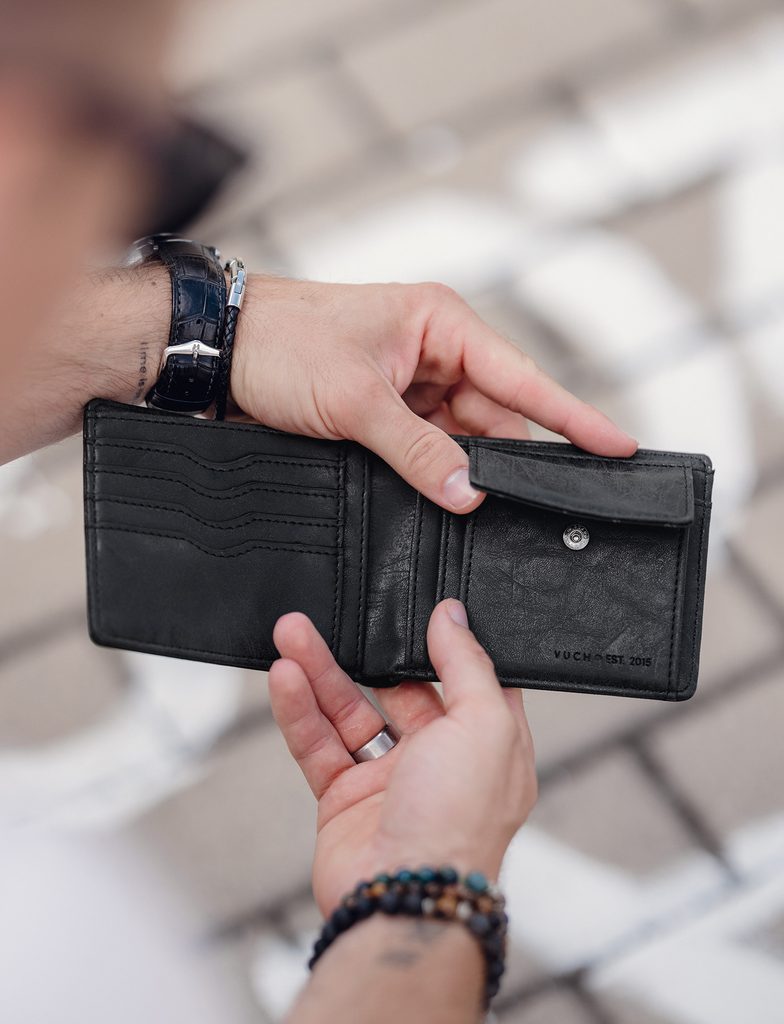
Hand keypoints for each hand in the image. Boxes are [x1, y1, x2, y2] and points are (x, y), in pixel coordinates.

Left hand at [231, 278, 635, 512]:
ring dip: (462, 472)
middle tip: (532, 508)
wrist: (216, 351)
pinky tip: (439, 501)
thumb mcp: (356, 400)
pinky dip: (433, 475)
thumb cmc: (283, 343)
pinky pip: (427, 449)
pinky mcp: (385, 414)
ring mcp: (410, 386)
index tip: (618, 444)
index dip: (573, 415)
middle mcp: (435, 352)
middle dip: (507, 462)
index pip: (523, 377)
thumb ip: (416, 450)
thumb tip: (470, 491)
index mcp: (442, 324)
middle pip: (495, 417)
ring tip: (473, 507)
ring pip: (461, 440)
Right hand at [268, 599, 536, 915]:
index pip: (463, 677)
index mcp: (485, 742)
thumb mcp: (485, 725)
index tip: (411, 607)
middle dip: (362, 653)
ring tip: (289, 632)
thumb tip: (453, 615)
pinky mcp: (345, 799)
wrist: (404, 900)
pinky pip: (318, 744)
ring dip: (318, 672)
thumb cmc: (460, 823)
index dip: (437, 642)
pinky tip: (285, 677)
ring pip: (349, 710)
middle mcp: (440, 759)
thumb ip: (467, 664)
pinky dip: (299, 711)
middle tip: (330, 616)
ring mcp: (390, 779)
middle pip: (396, 688)